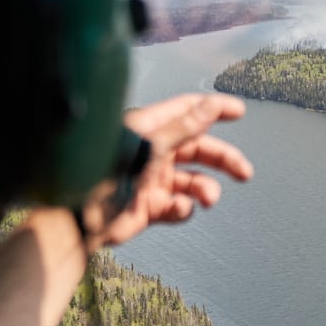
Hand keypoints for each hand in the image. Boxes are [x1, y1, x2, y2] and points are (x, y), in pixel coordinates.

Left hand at [82, 93, 252, 247]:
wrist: (80, 220)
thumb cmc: (107, 172)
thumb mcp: (151, 145)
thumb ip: (184, 128)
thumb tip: (211, 106)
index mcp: (150, 128)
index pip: (188, 111)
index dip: (214, 109)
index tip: (240, 111)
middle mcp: (154, 151)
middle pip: (199, 149)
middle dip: (223, 159)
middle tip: (244, 173)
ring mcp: (152, 180)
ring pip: (192, 180)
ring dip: (206, 189)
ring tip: (209, 199)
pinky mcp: (149, 207)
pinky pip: (178, 205)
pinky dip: (184, 208)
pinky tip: (179, 209)